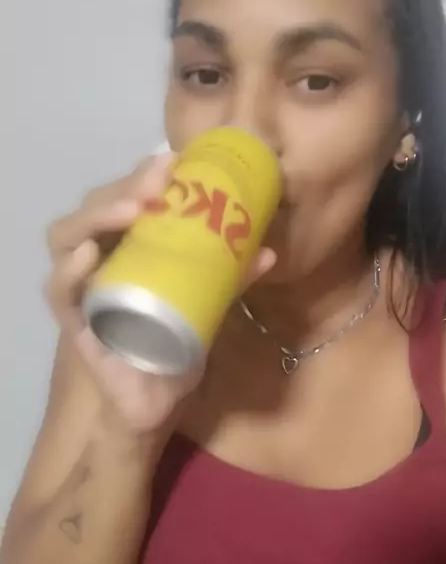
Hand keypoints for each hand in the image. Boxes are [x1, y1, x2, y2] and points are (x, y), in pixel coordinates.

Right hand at [45, 151, 275, 433]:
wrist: (157, 403)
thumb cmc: (176, 348)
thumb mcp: (208, 307)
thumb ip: (231, 279)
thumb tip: (268, 251)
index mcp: (130, 247)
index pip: (126, 196)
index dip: (144, 174)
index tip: (178, 160)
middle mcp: (102, 258)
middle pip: (97, 206)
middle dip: (126, 185)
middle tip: (160, 178)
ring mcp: (84, 287)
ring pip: (67, 236)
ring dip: (97, 215)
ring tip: (132, 208)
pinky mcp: (75, 322)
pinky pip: (59, 292)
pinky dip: (69, 272)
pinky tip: (89, 256)